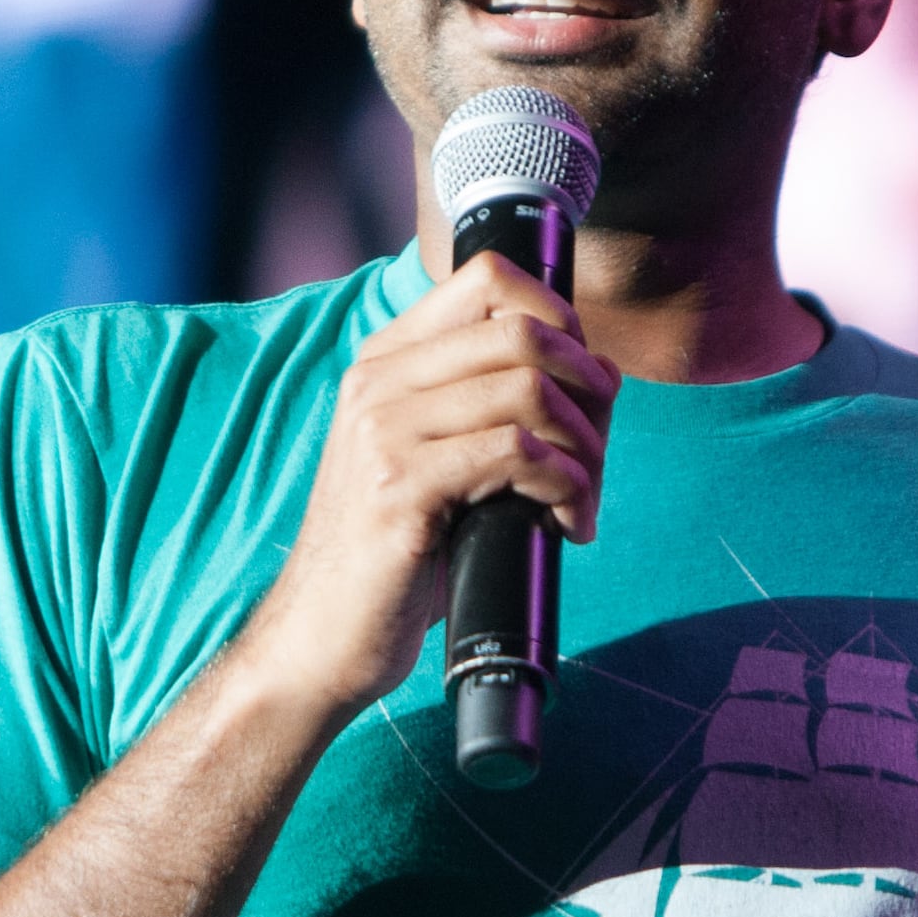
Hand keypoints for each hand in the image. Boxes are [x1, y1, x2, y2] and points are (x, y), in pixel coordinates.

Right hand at [240, 255, 620, 721]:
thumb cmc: (391, 556)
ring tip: (584, 496)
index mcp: (384, 362)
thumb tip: (597, 376)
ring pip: (529, 391)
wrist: (317, 636)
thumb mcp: (429, 459)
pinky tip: (566, 523)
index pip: (488, 280)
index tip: (585, 381)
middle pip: (522, 333)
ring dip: (585, 448)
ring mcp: (383, 432)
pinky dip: (566, 486)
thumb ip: (485, 407)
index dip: (559, 317)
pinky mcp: (400, 488)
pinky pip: (518, 453)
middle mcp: (377, 383)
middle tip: (600, 449)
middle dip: (588, 390)